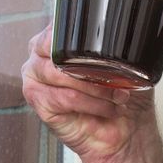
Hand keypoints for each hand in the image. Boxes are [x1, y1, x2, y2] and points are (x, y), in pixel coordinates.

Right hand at [21, 28, 161, 162]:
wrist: (126, 134)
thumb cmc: (122, 99)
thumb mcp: (125, 63)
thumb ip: (116, 41)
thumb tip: (127, 28)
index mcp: (55, 41)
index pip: (60, 27)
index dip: (85, 39)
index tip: (108, 53)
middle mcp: (39, 58)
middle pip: (57, 50)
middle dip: (91, 66)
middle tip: (116, 78)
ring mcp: (35, 80)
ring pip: (61, 74)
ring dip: (95, 87)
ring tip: (116, 96)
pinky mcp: (39, 104)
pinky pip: (65, 97)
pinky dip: (91, 104)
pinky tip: (106, 109)